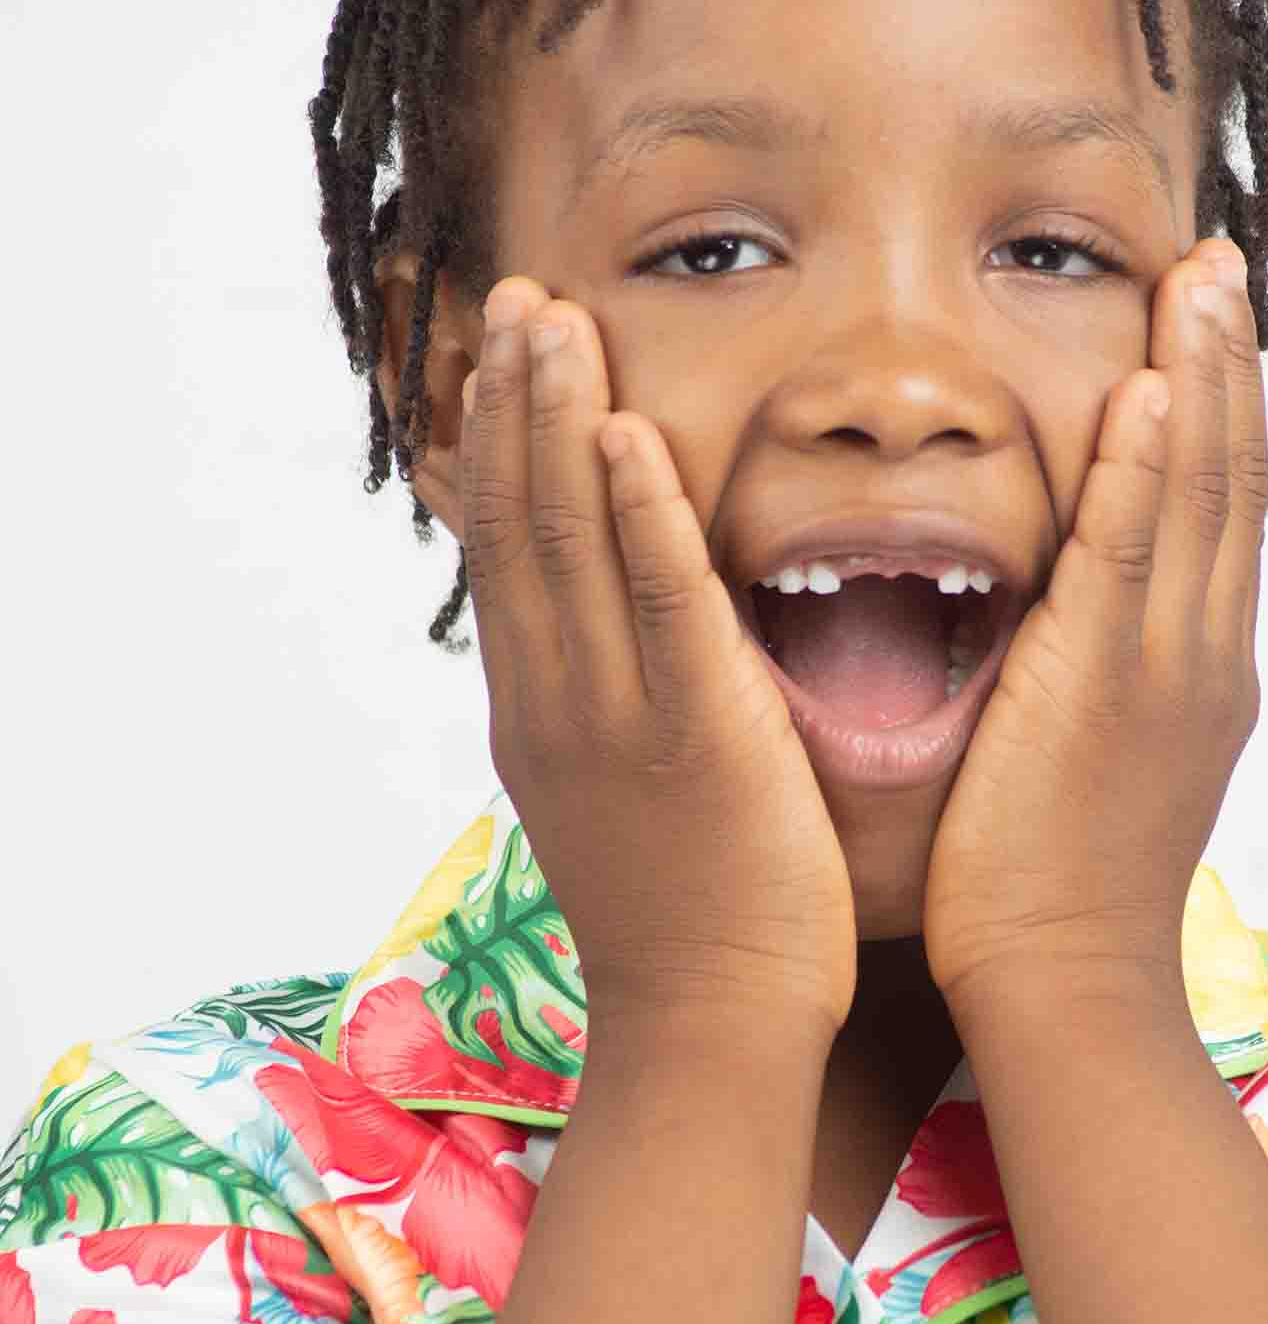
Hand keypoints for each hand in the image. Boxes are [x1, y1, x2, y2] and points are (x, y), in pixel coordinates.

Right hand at [459, 280, 858, 1041]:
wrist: (710, 1027)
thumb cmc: (690, 920)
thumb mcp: (620, 796)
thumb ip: (612, 706)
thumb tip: (612, 648)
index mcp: (541, 711)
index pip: (508, 552)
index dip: (501, 446)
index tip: (506, 357)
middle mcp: (555, 699)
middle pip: (520, 522)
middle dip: (516, 402)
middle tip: (520, 296)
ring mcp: (613, 714)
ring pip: (570, 540)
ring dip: (558, 420)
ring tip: (553, 318)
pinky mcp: (692, 733)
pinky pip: (657, 601)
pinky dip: (636, 510)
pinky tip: (629, 429)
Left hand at [922, 240, 1265, 1015]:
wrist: (1065, 989)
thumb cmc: (1050, 895)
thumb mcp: (1093, 766)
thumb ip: (1088, 685)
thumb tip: (1058, 636)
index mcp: (1199, 672)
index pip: (1219, 515)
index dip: (1217, 413)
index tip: (1204, 326)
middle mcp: (1204, 656)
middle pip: (1230, 480)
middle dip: (1225, 365)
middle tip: (1215, 262)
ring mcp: (1168, 668)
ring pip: (1200, 496)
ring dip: (1200, 377)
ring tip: (1197, 275)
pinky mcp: (1108, 687)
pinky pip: (1133, 555)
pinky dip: (1149, 468)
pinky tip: (1149, 388)